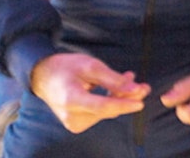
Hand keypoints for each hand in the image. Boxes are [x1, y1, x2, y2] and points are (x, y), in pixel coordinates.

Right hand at [29, 53, 148, 132]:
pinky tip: (119, 87)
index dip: (123, 104)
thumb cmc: (66, 68)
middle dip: (127, 97)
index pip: (102, 106)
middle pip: (107, 109)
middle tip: (145, 86)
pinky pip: (100, 112)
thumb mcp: (90, 66)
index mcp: (71, 100)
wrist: (44, 77)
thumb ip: (113, 79)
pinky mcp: (77, 123)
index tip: (141, 103)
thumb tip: (136, 90)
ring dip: (120, 97)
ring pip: (106, 111)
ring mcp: (73, 122)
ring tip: (129, 78)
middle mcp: (71, 115)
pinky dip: (110, 100)